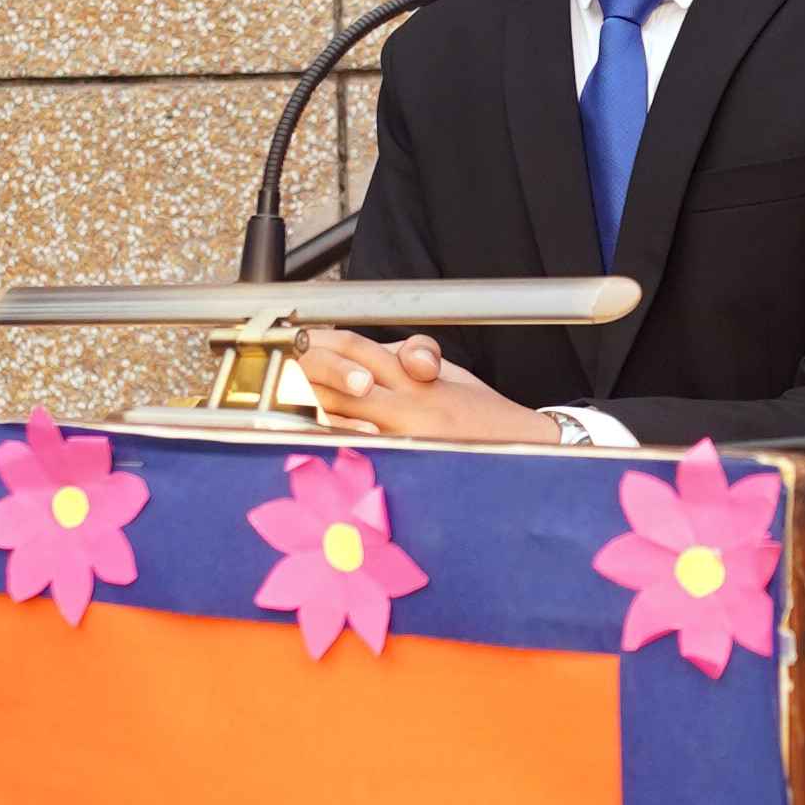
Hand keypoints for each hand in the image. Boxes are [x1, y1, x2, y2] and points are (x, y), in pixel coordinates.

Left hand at [297, 329, 554, 447]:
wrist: (522, 449)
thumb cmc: (482, 413)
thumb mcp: (450, 373)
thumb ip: (410, 359)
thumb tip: (377, 356)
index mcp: (414, 375)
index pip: (354, 348)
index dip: (322, 342)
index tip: (300, 340)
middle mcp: (404, 404)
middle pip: (335, 382)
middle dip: (306, 374)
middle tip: (282, 367)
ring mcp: (401, 438)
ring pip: (337, 416)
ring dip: (312, 407)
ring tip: (288, 399)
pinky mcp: (404, 464)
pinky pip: (355, 449)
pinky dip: (335, 441)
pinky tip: (317, 437)